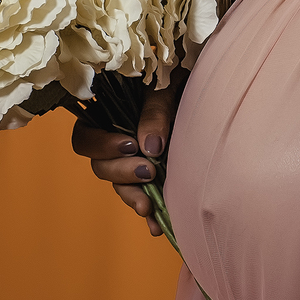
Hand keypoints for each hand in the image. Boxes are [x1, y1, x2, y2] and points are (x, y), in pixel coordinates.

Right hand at [71, 78, 183, 236]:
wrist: (213, 85)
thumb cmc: (182, 73)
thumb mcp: (168, 83)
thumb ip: (155, 110)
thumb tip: (150, 147)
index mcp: (108, 110)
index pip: (85, 135)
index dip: (100, 145)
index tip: (130, 146)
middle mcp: (116, 137)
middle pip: (100, 165)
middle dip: (121, 173)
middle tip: (148, 170)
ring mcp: (134, 157)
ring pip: (119, 184)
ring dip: (132, 196)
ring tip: (149, 206)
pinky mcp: (153, 172)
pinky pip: (142, 195)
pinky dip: (148, 212)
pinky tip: (156, 227)